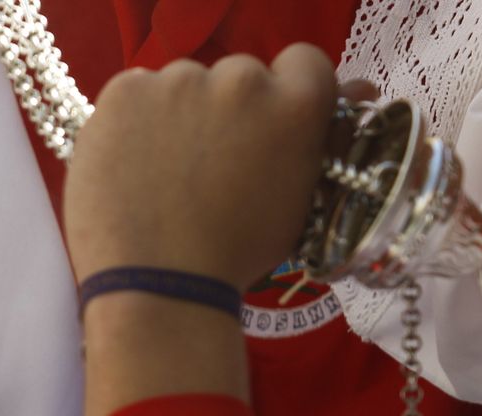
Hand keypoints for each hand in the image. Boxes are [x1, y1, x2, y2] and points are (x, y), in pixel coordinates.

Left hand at [63, 45, 338, 289]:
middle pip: (236, 76)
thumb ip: (315, 143)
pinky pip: (132, 95)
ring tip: (161, 177)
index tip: (261, 127)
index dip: (281, 96)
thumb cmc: (232, 256)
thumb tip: (355, 92)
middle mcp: (244, 80)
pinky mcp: (126, 93)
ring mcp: (180, 83)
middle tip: (205, 167)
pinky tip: (130, 168)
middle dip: (225, 113)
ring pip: (181, 86)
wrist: (158, 286)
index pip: (302, 63)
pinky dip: (130, 123)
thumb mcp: (297, 201)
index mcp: (298, 104)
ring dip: (176, 117)